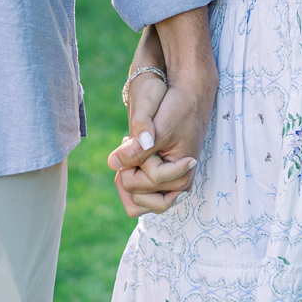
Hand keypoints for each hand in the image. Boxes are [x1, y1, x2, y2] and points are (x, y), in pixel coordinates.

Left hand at [109, 78, 212, 215]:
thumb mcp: (159, 127)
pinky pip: (138, 195)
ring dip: (127, 176)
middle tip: (135, 142)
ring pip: (135, 201)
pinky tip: (132, 157)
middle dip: (128, 168)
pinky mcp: (163, 183)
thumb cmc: (179, 111)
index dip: (133, 158)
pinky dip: (130, 177)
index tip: (145, 137)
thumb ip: (137, 149)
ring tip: (133, 150)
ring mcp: (170, 188)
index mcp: (180, 178)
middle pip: (134, 194)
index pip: (136, 183)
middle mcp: (177, 189)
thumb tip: (112, 164)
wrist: (189, 100)